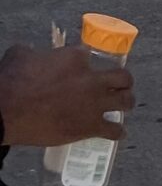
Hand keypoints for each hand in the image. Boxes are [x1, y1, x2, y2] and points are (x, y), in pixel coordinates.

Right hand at [0, 42, 132, 146]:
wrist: (8, 112)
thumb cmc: (11, 81)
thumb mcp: (22, 55)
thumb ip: (38, 53)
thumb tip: (37, 56)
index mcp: (75, 58)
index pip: (92, 55)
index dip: (90, 61)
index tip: (89, 66)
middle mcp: (91, 79)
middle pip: (123, 77)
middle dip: (123, 81)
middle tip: (119, 85)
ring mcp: (94, 104)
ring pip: (126, 102)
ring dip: (126, 103)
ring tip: (123, 106)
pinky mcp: (91, 127)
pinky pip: (116, 130)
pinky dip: (118, 132)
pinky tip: (118, 132)